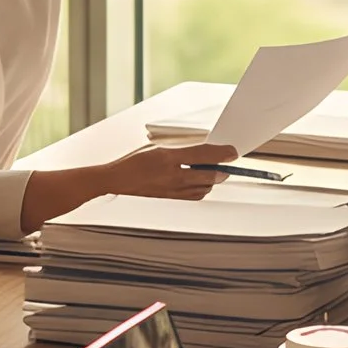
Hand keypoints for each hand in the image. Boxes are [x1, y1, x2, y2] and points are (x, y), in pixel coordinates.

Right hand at [20, 143, 237, 228]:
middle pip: (209, 174)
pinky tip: (201, 185)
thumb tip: (201, 152)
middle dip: (222, 169)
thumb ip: (179, 150)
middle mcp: (172, 175)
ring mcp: (172, 190)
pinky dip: (202, 190)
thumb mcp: (156, 148)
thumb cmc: (133, 161)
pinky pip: (194, 197)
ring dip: (213, 180)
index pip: (204, 155)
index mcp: (168, 156)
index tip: (232, 151)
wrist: (115, 181)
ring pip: (204, 187)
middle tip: (228, 163)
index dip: (222, 153)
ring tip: (214, 173)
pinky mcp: (170, 199)